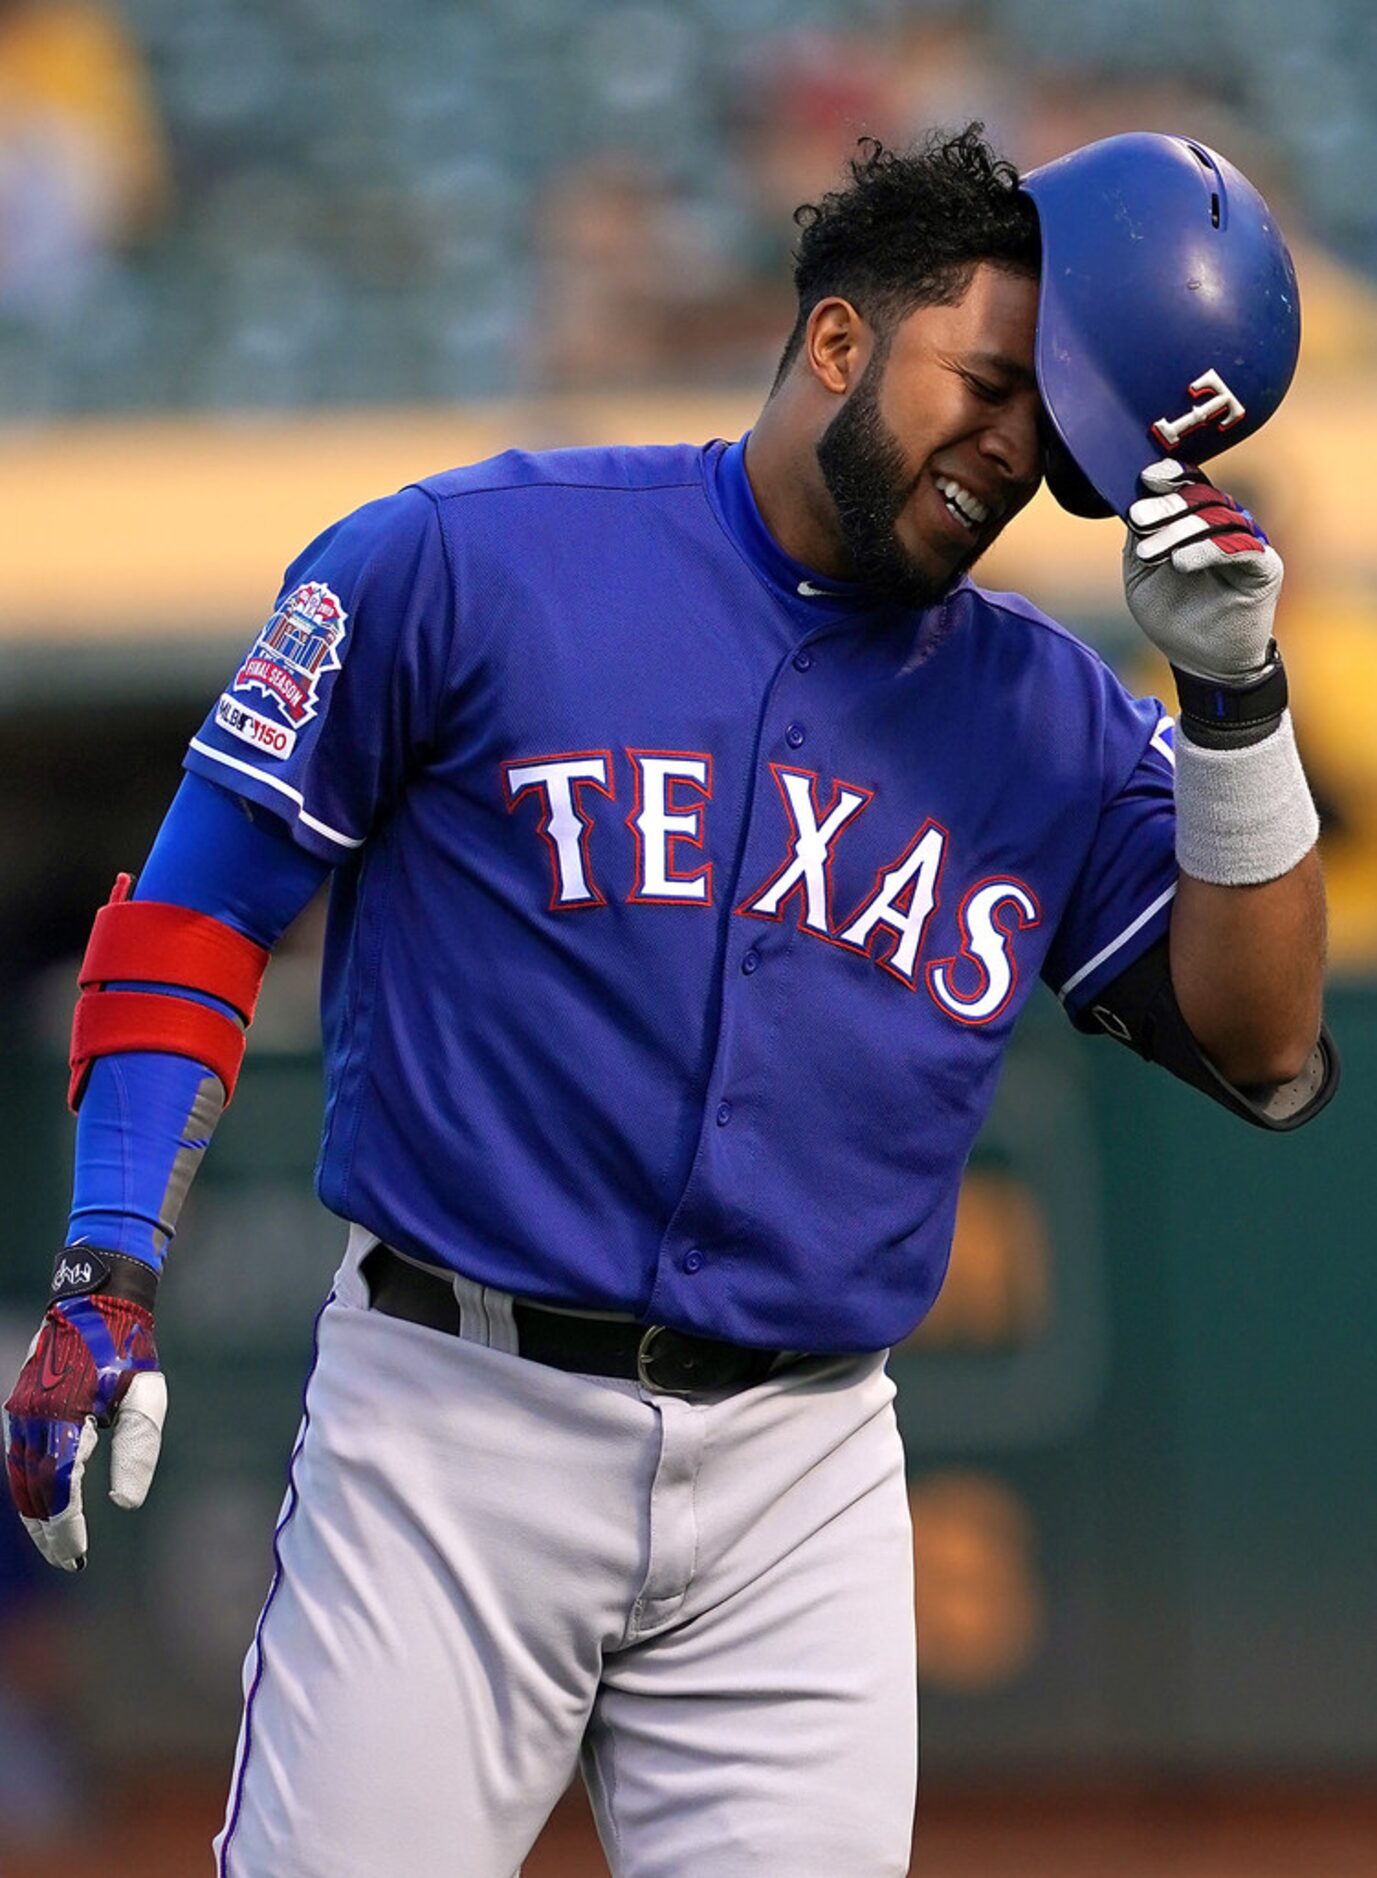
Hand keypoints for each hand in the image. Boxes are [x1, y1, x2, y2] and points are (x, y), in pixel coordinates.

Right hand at [4, 1254, 165, 1571]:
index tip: (78, 1558)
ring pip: (19, 1475)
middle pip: (32, 1489)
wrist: (95, 1299)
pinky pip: (17, 1456)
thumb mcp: (146, 1394)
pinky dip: (27, 1486)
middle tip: (69, 1561)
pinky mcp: (20, 1405)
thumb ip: (138, 1448)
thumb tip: (126, 1503)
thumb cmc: (127, 1347)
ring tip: (55, 1544)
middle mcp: (32, 1416)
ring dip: (34, 1513)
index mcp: (63, 1416)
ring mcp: (21, 1410)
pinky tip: (42, 1504)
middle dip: (48, 1530)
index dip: (65, 1527)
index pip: (58, 1486)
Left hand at [1123, 459, 1282, 680]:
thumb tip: (1130, 502)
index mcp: (1200, 522)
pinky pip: (1241, 547)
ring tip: (1150, 553)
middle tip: (1139, 518)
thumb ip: (1139, 539)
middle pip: (1203, 498)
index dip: (1172, 476)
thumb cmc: (1173, 616)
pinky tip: (1181, 562)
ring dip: (1180, 531)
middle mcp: (1228, 526)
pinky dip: (1208, 550)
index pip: (1191, 485)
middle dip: (1167, 506)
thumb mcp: (1141, 575)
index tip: (1146, 480)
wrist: (1201, 661)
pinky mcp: (1266, 567)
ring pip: (1220, 519)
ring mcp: (1250, 544)